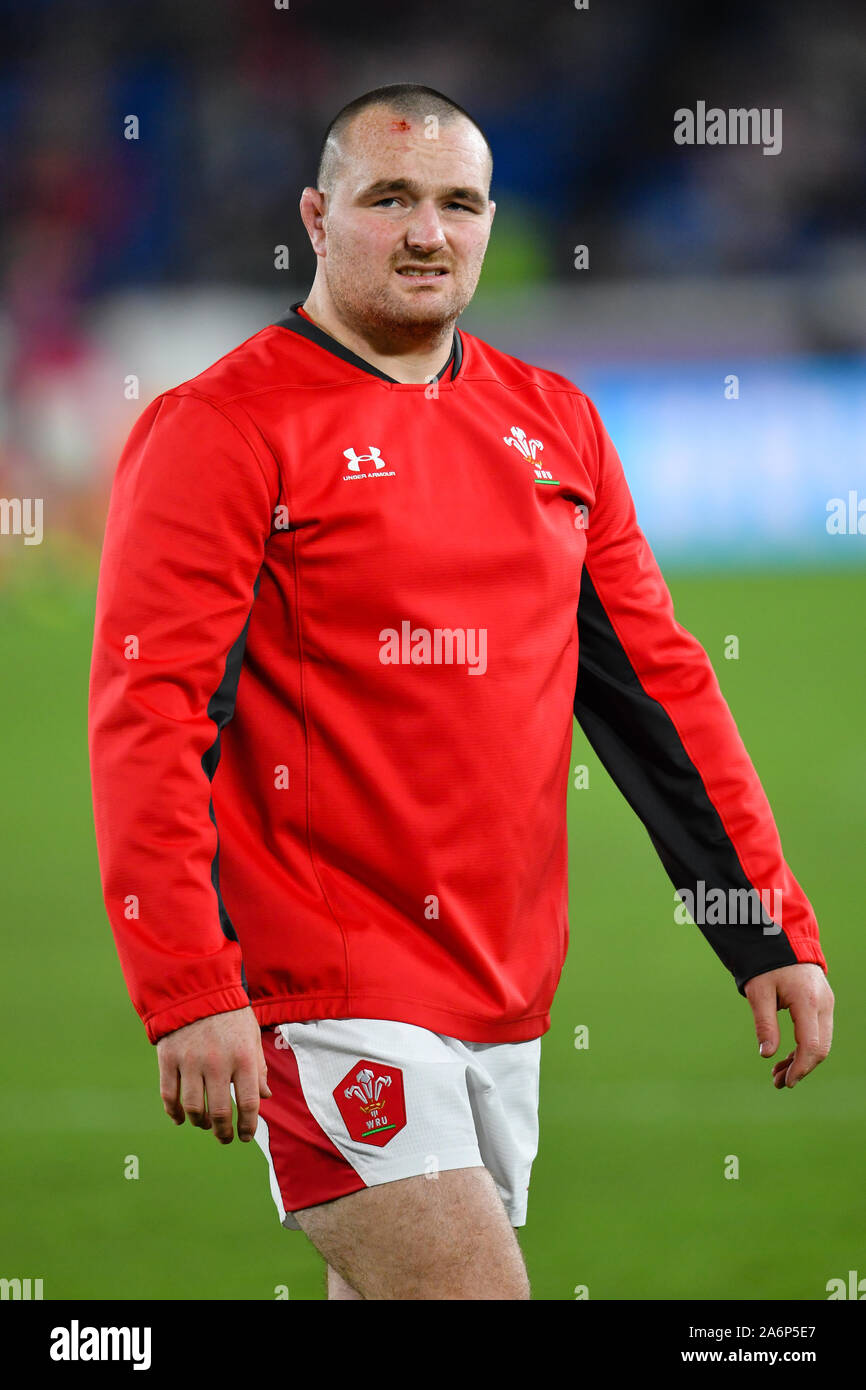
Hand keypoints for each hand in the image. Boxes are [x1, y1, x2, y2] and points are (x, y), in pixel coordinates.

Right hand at [156, 1006, 271, 1142]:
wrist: (196, 987)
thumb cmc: (230, 1014)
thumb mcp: (252, 1036)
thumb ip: (258, 1067)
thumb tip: (265, 1096)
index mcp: (243, 1057)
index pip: (249, 1102)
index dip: (248, 1125)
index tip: (245, 1136)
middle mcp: (217, 1062)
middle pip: (220, 1112)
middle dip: (223, 1132)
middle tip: (224, 1138)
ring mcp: (190, 1061)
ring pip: (194, 1108)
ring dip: (200, 1123)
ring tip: (205, 1125)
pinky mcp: (168, 1059)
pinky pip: (169, 1095)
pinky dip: (174, 1112)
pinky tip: (180, 1118)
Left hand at [745, 963, 833, 1088]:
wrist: (781, 940)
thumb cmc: (766, 965)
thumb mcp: (758, 992)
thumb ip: (764, 1024)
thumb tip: (767, 1055)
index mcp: (808, 1001)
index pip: (811, 1045)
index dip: (800, 1068)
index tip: (786, 1082)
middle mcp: (824, 1004)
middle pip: (820, 1047)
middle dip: (801, 1068)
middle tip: (778, 1082)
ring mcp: (827, 1003)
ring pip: (821, 1042)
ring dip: (802, 1060)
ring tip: (778, 1073)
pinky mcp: (823, 1004)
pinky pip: (818, 1032)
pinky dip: (805, 1047)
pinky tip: (786, 1057)